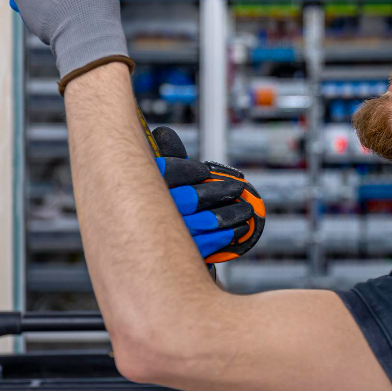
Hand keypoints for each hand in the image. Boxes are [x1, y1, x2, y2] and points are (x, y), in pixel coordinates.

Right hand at [153, 126, 264, 262]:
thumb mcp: (157, 179)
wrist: (145, 249)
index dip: (187, 170)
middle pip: (189, 200)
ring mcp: (165, 238)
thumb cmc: (158, 204)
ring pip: (201, 224)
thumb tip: (164, 134)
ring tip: (247, 210)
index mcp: (144, 190)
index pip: (165, 174)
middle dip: (219, 192)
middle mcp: (151, 214)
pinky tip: (239, 231)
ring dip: (229, 216)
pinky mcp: (177, 256)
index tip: (205, 171)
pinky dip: (224, 238)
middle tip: (240, 188)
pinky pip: (204, 247)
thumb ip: (166, 157)